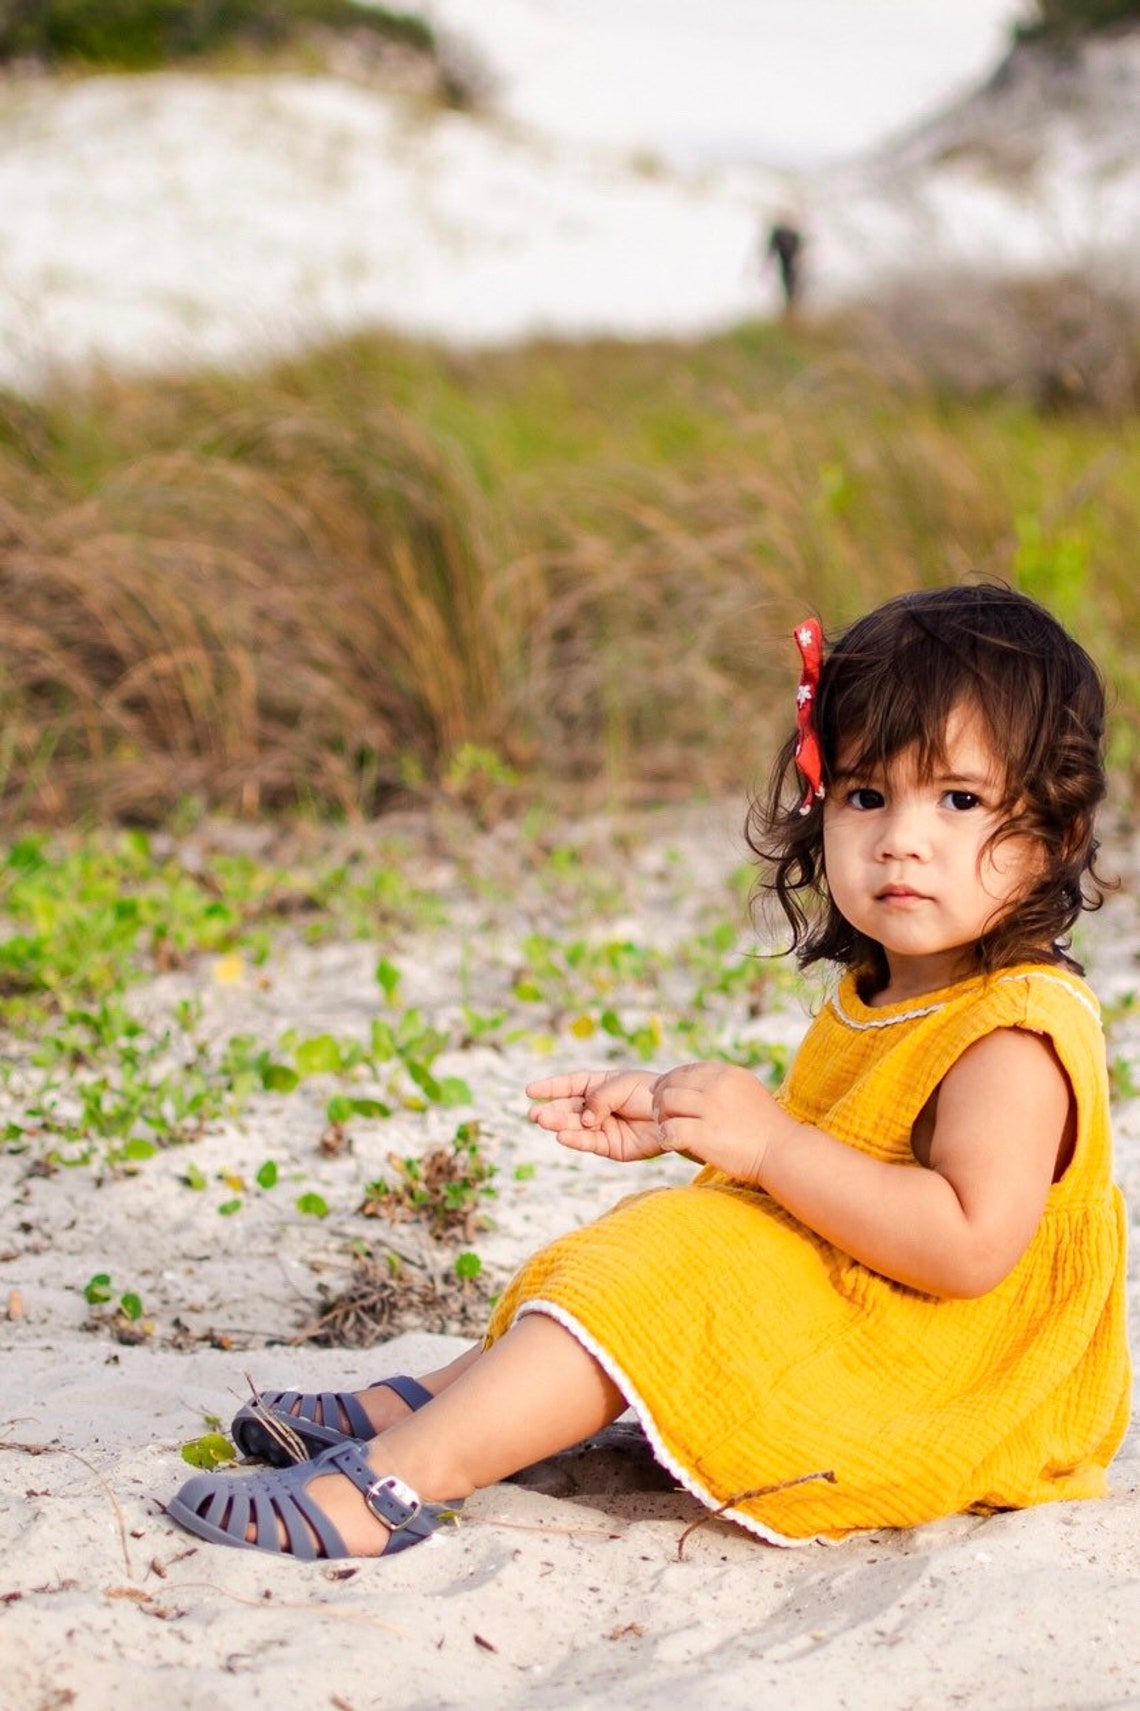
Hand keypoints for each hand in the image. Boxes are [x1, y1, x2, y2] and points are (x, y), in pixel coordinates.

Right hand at [526, 1069, 662, 1160]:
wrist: (675, 1115)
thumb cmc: (650, 1093)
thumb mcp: (623, 1086)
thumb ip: (600, 1099)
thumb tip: (584, 1119)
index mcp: (599, 1085)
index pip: (570, 1085)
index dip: (550, 1088)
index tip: (530, 1091)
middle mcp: (597, 1107)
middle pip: (568, 1109)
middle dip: (551, 1111)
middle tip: (534, 1115)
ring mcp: (602, 1127)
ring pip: (574, 1127)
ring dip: (558, 1125)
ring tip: (543, 1122)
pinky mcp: (611, 1147)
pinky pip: (589, 1143)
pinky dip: (575, 1140)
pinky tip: (562, 1136)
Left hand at [650, 1061, 772, 1176]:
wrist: (784, 1152)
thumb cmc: (767, 1127)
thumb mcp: (748, 1091)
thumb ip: (724, 1084)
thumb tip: (696, 1082)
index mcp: (728, 1073)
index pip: (687, 1069)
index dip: (670, 1080)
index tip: (662, 1092)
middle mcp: (718, 1086)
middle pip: (672, 1083)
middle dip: (660, 1097)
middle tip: (658, 1113)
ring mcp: (711, 1109)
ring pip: (667, 1103)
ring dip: (661, 1116)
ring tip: (665, 1127)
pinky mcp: (705, 1134)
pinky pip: (670, 1130)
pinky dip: (665, 1137)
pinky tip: (670, 1142)